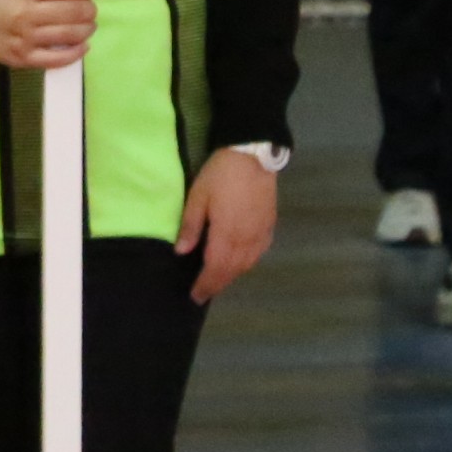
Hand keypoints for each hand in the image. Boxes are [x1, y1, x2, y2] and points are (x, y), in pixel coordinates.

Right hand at [0, 0, 95, 70]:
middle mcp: (25, 13)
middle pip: (72, 12)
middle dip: (88, 10)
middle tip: (89, 9)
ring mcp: (25, 38)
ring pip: (69, 35)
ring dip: (86, 29)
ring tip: (88, 25)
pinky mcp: (24, 58)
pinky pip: (58, 59)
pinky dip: (76, 52)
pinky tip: (82, 45)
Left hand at [182, 147, 279, 303]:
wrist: (253, 155)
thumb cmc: (220, 174)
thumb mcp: (197, 196)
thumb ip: (190, 226)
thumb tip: (181, 252)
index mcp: (226, 234)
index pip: (215, 268)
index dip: (205, 285)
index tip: (195, 296)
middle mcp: (246, 239)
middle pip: (232, 270)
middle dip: (217, 284)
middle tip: (204, 293)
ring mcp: (260, 233)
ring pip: (247, 264)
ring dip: (232, 275)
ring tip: (219, 280)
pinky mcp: (269, 225)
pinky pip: (259, 252)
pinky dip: (248, 262)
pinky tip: (241, 261)